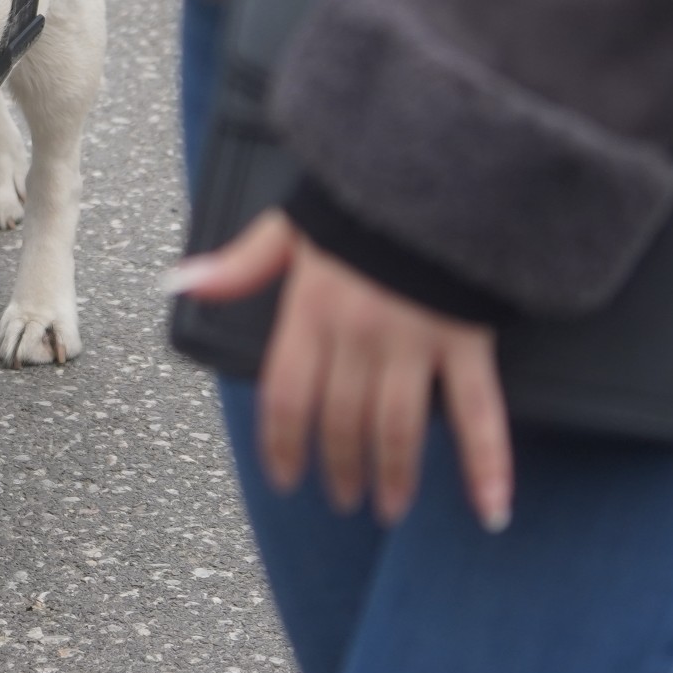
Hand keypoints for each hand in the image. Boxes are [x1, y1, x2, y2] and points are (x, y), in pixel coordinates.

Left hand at [171, 209, 514, 531]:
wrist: (441, 164)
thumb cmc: (362, 196)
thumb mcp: (292, 224)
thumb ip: (241, 265)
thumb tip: (182, 285)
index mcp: (312, 309)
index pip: (287, 397)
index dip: (283, 446)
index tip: (286, 479)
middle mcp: (358, 334)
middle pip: (342, 422)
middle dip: (340, 468)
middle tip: (344, 498)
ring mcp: (416, 342)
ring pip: (398, 430)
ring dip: (394, 478)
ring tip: (390, 508)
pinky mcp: (468, 341)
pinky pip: (480, 413)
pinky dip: (488, 465)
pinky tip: (491, 508)